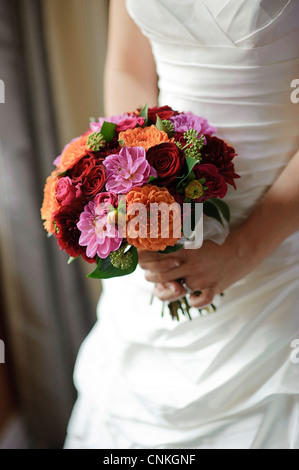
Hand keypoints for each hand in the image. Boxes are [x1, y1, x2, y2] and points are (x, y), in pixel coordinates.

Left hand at [138, 237, 259, 307]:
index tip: (142, 260)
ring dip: (170, 288)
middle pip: (159, 275)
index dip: (144, 260)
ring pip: (176, 289)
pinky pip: (198, 301)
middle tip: (149, 274)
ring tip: (171, 283)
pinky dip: (193, 300)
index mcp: (185, 249)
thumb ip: (178, 240)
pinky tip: (192, 296)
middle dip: (150, 276)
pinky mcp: (213, 288)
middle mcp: (190, 265)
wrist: (243, 248)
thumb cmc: (218, 240)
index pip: (155, 256)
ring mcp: (201, 278)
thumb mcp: (196, 236)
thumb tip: (157, 239)